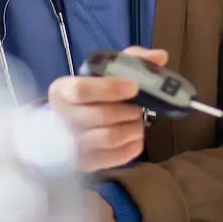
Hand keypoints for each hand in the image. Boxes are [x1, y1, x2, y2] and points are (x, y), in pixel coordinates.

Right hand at [48, 46, 167, 172]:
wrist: (66, 128)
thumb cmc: (90, 95)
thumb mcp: (104, 71)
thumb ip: (132, 59)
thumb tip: (160, 57)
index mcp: (62, 91)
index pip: (82, 90)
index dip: (110, 88)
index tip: (134, 86)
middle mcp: (63, 119)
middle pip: (102, 116)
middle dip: (129, 110)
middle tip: (139, 106)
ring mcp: (74, 146)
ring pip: (112, 138)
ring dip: (133, 127)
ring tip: (137, 120)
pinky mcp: (87, 164)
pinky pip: (118, 156)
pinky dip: (134, 144)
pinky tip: (134, 134)